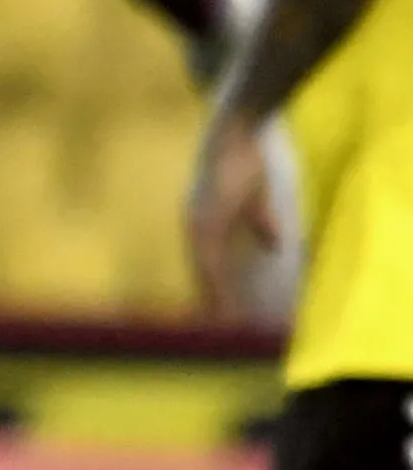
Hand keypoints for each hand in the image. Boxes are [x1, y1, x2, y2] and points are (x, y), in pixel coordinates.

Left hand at [187, 111, 280, 318]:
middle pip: (196, 274)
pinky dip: (212, 283)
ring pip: (201, 272)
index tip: (211, 322)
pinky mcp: (207, 217)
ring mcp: (198, 222)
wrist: (234, 132)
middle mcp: (194, 226)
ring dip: (209, 300)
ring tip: (217, 329)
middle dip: (204, 305)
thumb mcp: (256, 201)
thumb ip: (262, 224)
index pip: (202, 267)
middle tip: (208, 337)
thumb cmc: (244, 163)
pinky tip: (218, 300)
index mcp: (202, 224)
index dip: (207, 294)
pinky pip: (209, 258)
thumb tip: (276, 245)